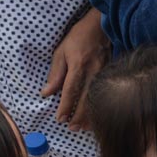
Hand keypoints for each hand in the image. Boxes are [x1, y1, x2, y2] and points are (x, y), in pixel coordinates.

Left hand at [41, 9, 108, 130]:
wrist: (100, 28)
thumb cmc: (78, 39)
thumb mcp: (60, 52)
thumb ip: (55, 74)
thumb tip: (47, 92)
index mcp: (78, 66)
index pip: (70, 91)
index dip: (65, 106)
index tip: (60, 119)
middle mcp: (92, 72)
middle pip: (86, 99)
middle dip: (79, 116)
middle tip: (72, 128)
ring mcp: (103, 74)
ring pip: (97, 100)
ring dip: (90, 115)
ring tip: (83, 127)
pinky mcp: (110, 75)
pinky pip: (104, 95)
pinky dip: (99, 108)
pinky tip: (95, 115)